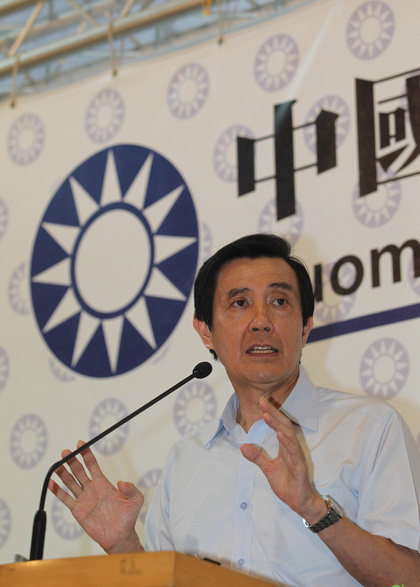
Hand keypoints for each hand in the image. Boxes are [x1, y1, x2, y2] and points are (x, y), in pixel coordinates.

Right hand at [48, 440, 143, 552]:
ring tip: (56, 464)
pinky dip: (57, 491)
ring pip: (70, 482)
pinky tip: (50, 483)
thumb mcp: (135, 500)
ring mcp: (83, 499)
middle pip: (79, 471)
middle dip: (72, 461)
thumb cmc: (128, 517)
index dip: (86, 454)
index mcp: (103, 483)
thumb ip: (131, 489)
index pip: (92, 464)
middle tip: (65, 452)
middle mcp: (91, 488)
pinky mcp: (77, 510)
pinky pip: (65, 499)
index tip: (80, 444)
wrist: (120, 536)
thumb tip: (121, 482)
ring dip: (62, 473)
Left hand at [240, 399, 325, 522]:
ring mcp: (297, 456)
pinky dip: (287, 442)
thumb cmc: (286, 484)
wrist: (298, 502)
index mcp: (284, 447)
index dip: (270, 414)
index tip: (260, 402)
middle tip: (262, 402)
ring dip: (278, 425)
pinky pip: (294, 452)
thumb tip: (243, 446)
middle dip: (273, 413)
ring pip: (289, 436)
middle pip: (283, 426)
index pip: (278, 426)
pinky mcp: (300, 466)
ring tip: (268, 415)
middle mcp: (291, 448)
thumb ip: (257, 457)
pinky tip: (280, 435)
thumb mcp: (267, 469)